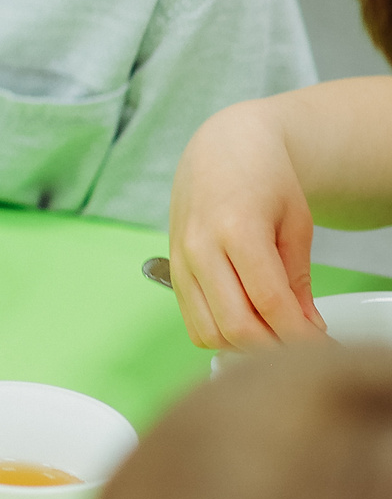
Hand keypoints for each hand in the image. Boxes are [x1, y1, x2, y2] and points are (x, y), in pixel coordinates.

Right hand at [168, 100, 328, 351]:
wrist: (223, 148)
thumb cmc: (264, 177)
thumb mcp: (296, 223)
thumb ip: (298, 279)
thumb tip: (307, 327)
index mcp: (237, 228)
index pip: (269, 303)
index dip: (301, 336)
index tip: (325, 347)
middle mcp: (200, 246)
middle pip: (235, 325)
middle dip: (276, 349)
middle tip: (304, 350)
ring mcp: (180, 258)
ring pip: (208, 332)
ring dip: (245, 348)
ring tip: (276, 339)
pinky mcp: (172, 268)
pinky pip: (192, 320)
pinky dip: (221, 335)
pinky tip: (248, 326)